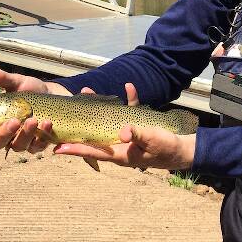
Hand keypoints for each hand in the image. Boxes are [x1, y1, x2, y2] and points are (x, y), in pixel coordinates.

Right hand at [0, 60, 70, 152]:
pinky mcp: (37, 144)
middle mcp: (5, 133)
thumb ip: (0, 77)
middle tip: (14, 121)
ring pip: (18, 146)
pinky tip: (47, 123)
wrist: (54, 95)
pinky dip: (42, 136)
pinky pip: (37, 146)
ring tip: (33, 119)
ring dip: (25, 134)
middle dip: (3, 134)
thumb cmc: (30, 91)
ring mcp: (21, 141)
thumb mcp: (16, 82)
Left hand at [53, 83, 195, 170]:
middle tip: (68, 108)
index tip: (57, 148)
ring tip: (88, 92)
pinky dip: (129, 100)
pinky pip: (130, 112)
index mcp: (120, 154)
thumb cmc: (167, 148)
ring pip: (108, 120)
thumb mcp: (152, 141)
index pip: (93, 152)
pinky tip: (129, 87)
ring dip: (99, 106)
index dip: (75, 150)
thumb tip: (123, 131)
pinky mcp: (139, 126)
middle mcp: (120, 145)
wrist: (184, 148)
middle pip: (96, 133)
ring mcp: (128, 135)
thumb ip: (137, 135)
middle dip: (81, 121)